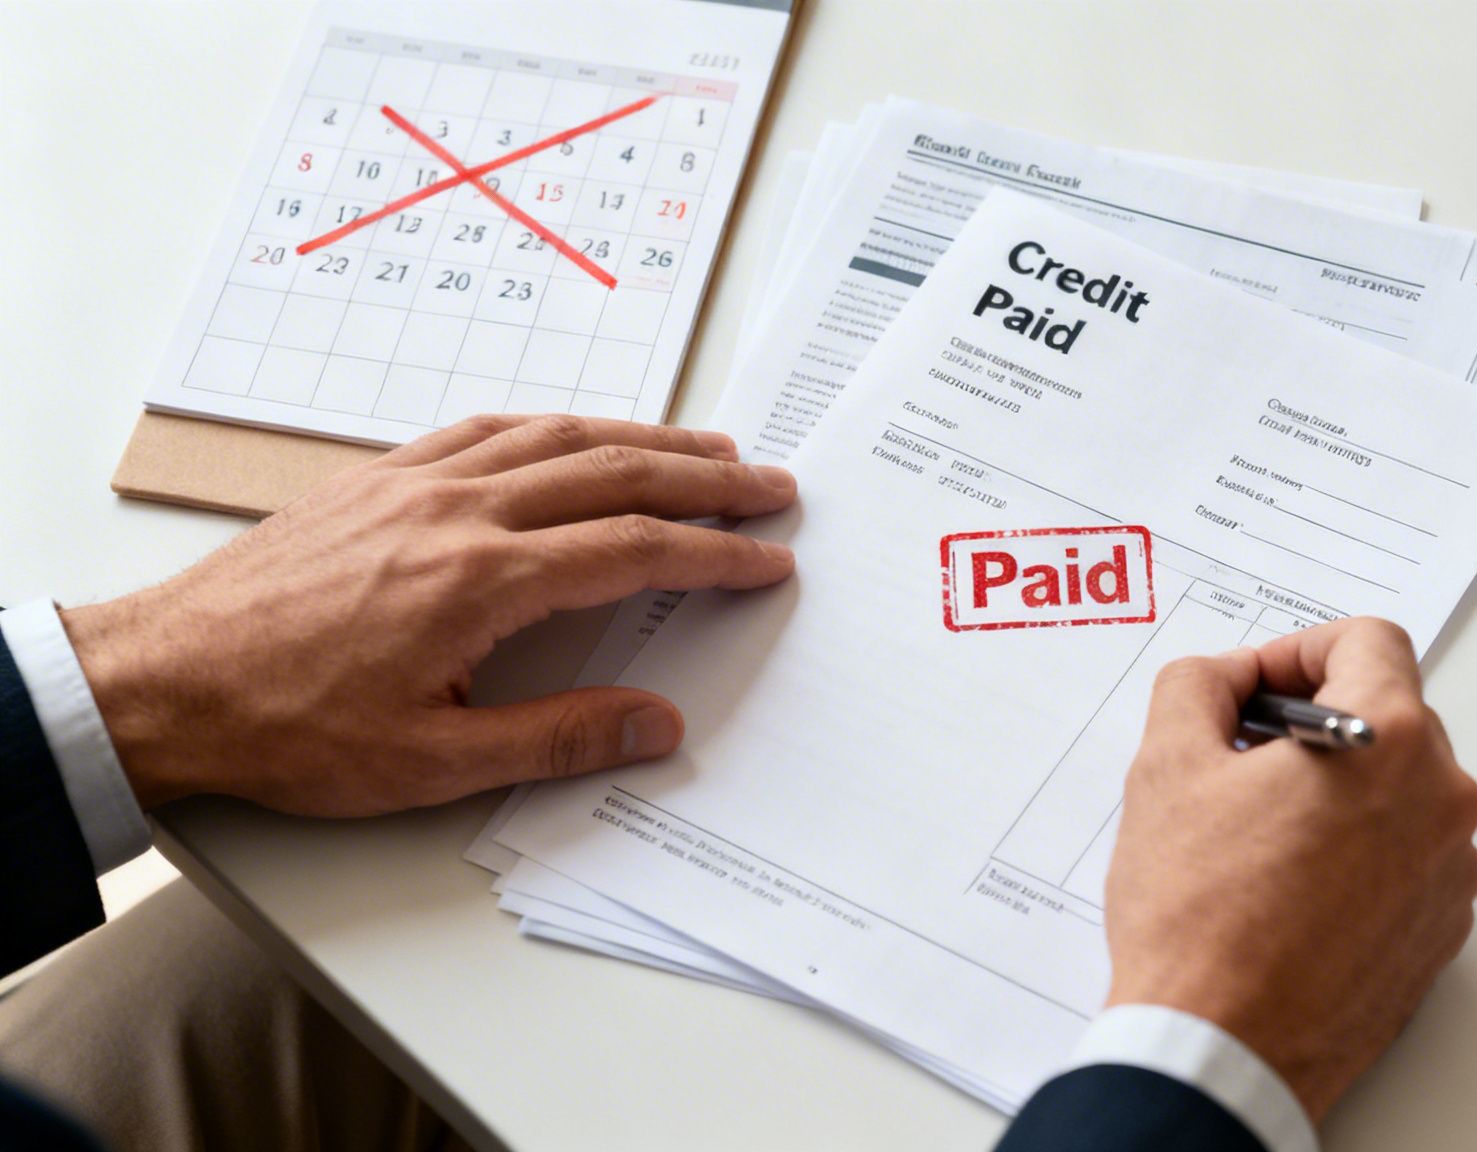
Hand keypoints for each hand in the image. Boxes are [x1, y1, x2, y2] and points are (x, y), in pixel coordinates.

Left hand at [61, 415, 796, 815]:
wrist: (167, 681)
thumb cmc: (287, 726)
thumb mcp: (431, 764)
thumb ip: (555, 739)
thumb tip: (654, 725)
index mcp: (481, 580)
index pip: (632, 549)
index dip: (713, 552)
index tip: (767, 557)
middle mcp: (458, 511)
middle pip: (612, 472)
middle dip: (703, 479)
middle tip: (769, 485)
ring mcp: (415, 482)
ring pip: (556, 435)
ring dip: (642, 438)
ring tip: (703, 449)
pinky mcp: (379, 477)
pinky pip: (489, 429)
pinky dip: (556, 426)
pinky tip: (579, 434)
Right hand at [1102, 617, 1476, 1119]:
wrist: (1224, 1049)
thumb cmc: (1200, 919)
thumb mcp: (1168, 766)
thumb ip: (1197, 686)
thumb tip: (1223, 677)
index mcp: (1390, 740)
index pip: (1368, 640)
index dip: (1298, 648)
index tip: (1256, 686)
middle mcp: (1443, 800)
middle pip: (1391, 711)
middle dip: (1315, 717)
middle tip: (1241, 753)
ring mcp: (1452, 872)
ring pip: (1400, 788)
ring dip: (1337, 786)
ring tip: (1259, 828)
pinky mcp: (1442, 931)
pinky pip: (1408, 856)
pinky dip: (1357, 849)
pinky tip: (1288, 881)